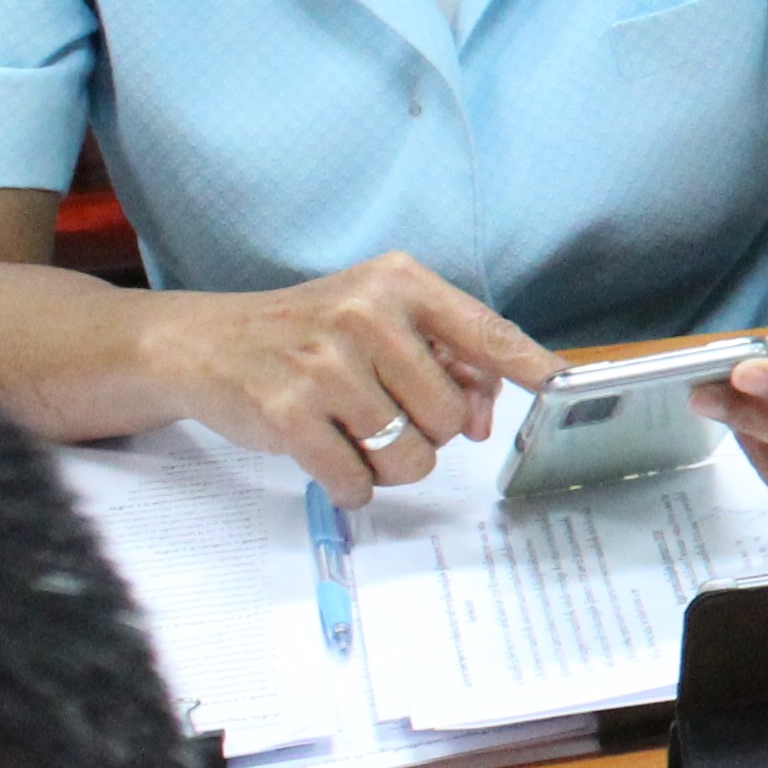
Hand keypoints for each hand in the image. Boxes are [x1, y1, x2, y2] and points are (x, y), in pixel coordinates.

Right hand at [144, 254, 558, 504]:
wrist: (204, 343)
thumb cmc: (308, 334)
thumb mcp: (376, 320)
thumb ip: (444, 359)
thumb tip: (484, 419)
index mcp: (399, 283)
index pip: (484, 329)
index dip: (528, 365)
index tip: (563, 386)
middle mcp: (366, 315)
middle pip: (450, 415)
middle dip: (427, 431)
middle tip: (384, 413)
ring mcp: (324, 364)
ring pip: (409, 454)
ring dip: (389, 463)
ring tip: (355, 434)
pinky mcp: (287, 412)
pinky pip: (356, 478)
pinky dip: (352, 484)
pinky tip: (329, 457)